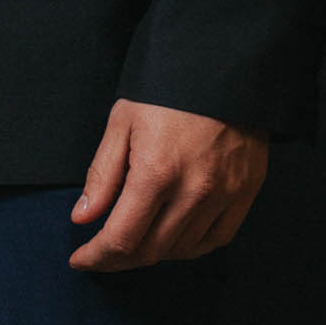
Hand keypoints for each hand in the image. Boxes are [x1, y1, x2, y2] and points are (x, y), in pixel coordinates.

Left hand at [68, 98, 267, 269]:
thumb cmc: (167, 89)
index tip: (80, 259)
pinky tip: (173, 237)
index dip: (97, 256)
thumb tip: (83, 218)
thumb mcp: (123, 121)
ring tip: (135, 239)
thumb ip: (103, 174)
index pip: (122, 238)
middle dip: (119, 259)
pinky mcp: (245, 192)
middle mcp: (193, 191)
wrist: (223, 64)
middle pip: (151, 251)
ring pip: (182, 250)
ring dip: (153, 253)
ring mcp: (224, 194)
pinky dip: (191, 247)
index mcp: (156, 171)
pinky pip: (217, 239)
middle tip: (102, 253)